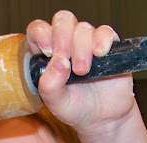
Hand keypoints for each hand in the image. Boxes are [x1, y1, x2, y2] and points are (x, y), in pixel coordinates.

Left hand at [25, 11, 134, 133]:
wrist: (103, 118)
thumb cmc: (76, 108)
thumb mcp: (57, 104)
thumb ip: (50, 86)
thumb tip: (58, 62)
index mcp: (47, 54)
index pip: (39, 30)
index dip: (41, 35)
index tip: (47, 51)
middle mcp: (67, 43)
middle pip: (62, 21)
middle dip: (62, 37)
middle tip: (65, 59)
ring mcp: (87, 43)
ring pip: (83, 28)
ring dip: (82, 47)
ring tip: (83, 71)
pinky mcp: (108, 46)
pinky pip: (105, 32)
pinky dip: (102, 40)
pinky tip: (100, 54)